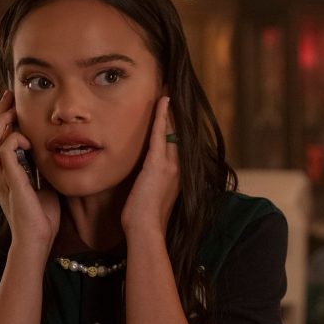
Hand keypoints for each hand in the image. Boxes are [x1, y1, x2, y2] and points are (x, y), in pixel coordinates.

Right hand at [0, 91, 59, 258]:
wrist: (38, 239)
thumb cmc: (45, 214)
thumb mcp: (45, 182)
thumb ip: (44, 166)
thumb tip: (58, 150)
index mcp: (6, 171)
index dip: (5, 119)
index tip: (16, 102)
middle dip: (0, 112)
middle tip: (11, 95)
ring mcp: (1, 176)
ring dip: (4, 121)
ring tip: (15, 108)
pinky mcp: (10, 180)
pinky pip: (4, 150)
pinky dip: (15, 139)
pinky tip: (27, 137)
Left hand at [121, 96, 179, 233]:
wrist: (146, 230)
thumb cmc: (145, 221)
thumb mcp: (152, 200)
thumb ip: (152, 187)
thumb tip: (145, 183)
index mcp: (177, 176)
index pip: (178, 146)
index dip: (176, 129)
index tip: (174, 115)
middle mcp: (179, 168)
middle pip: (179, 135)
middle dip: (176, 116)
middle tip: (173, 96)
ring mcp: (171, 166)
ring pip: (172, 131)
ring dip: (170, 112)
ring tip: (168, 93)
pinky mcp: (158, 165)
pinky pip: (160, 135)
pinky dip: (162, 117)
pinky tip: (163, 102)